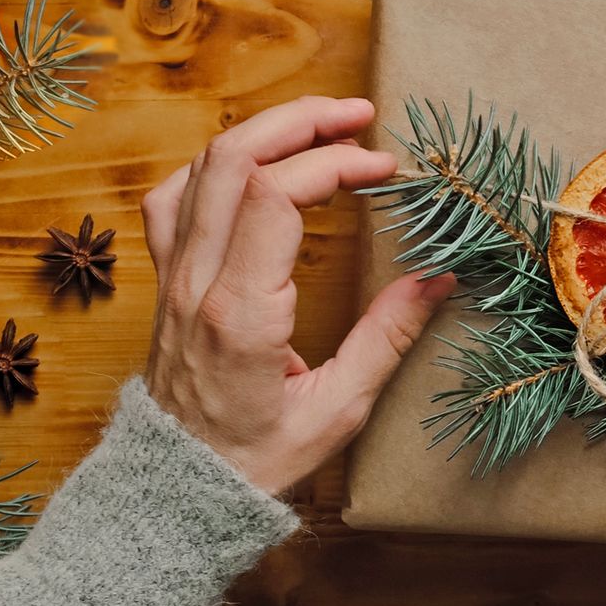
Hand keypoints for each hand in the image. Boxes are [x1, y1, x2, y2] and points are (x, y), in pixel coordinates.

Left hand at [141, 95, 453, 495]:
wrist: (174, 490)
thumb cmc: (255, 459)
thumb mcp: (337, 410)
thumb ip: (388, 339)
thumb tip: (439, 278)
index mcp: (241, 314)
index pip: (276, 196)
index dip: (335, 164)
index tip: (385, 171)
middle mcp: (197, 282)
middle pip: (235, 159)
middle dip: (303, 122)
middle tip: (360, 116)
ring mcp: (173, 275)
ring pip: (202, 166)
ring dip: (265, 131)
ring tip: (321, 125)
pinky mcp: (166, 277)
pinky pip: (173, 196)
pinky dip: (217, 162)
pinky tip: (255, 162)